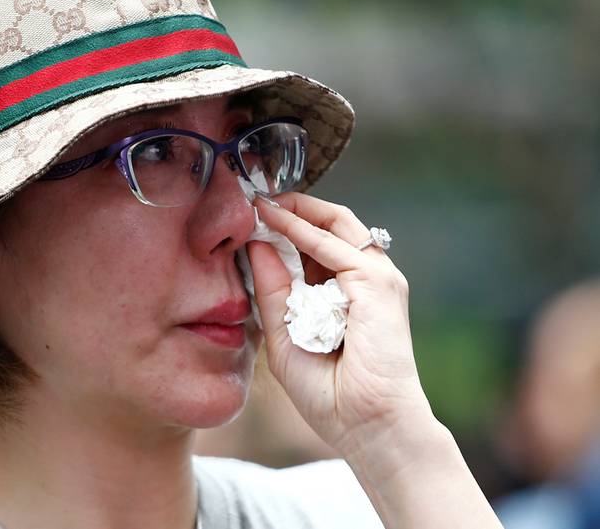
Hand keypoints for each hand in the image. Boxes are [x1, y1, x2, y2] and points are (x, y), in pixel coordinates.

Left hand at [247, 192, 433, 455]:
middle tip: (252, 200)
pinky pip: (334, 246)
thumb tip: (255, 245)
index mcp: (345, 292)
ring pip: (336, 223)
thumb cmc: (328, 392)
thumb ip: (272, 291)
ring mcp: (375, 277)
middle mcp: (363, 278)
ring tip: (258, 202)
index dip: (284, 227)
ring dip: (295, 210)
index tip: (248, 217)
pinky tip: (273, 222)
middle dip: (291, 208)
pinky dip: (302, 231)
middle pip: (330, 223)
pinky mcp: (377, 283)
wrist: (366, 426)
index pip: (316, 244)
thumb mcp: (285, 334)